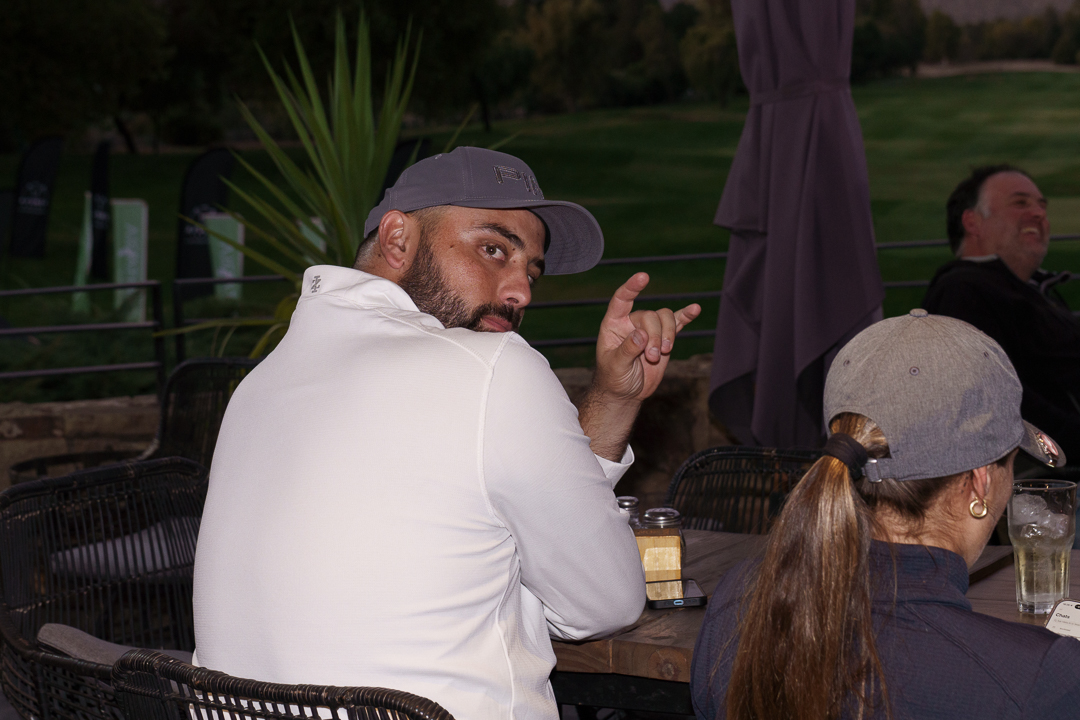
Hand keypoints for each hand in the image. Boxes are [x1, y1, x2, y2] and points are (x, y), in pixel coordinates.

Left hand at [593, 272, 700, 403]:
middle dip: (655, 336)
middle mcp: (632, 322)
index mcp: (614, 324)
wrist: (626, 392)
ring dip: (668, 335)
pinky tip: (695, 309)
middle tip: (652, 356)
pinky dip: (686, 316)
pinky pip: (677, 323)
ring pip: (665, 318)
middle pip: (651, 315)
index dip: (631, 287)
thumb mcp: (615, 366)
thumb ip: (626, 350)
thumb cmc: (613, 378)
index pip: (621, 300)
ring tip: (663, 353)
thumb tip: (641, 334)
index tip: (643, 277)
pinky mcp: (664, 339)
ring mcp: (649, 329)